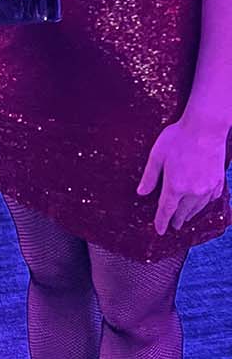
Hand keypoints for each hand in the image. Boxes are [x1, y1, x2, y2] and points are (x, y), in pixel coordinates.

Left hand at [137, 118, 228, 235]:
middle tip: (174, 226)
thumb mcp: (156, 155)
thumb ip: (149, 176)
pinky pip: (211, 199)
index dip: (161, 222)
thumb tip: (140, 193)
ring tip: (186, 218)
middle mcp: (193, 191)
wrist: (206, 128)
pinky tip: (203, 203)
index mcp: (175, 186)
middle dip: (177, 220)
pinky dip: (205, 204)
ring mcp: (208, 187)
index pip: (166, 210)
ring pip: (198, 208)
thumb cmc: (178, 138)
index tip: (159, 231)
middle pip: (183, 212)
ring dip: (191, 214)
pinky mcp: (218, 181)